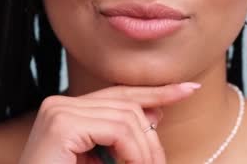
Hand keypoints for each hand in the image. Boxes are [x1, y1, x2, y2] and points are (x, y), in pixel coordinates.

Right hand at [17, 82, 201, 163]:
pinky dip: (133, 152)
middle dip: (151, 136)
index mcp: (67, 111)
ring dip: (145, 151)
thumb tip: (155, 114)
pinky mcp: (62, 124)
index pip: (119, 95)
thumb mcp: (103, 161)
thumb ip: (124, 137)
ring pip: (127, 118)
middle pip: (126, 105)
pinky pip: (117, 130)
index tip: (187, 89)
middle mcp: (59, 104)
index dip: (155, 92)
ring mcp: (59, 111)